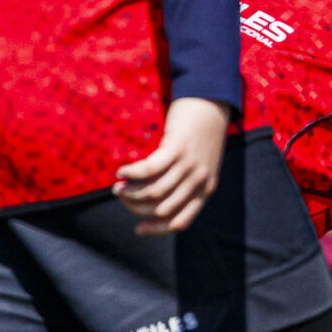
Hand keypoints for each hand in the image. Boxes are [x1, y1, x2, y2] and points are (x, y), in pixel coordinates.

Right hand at [115, 98, 233, 234]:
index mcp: (206, 189)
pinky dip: (131, 173)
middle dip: (137, 208)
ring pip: (153, 192)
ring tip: (118, 186)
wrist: (213, 102)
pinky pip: (148, 169)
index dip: (156, 228)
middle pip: (161, 208)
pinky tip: (121, 171)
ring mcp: (189, 165)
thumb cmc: (202, 134)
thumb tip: (153, 199)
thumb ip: (187, 183)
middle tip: (122, 197)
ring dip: (130, 193)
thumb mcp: (202, 164)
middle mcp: (199, 181)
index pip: (180, 222)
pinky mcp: (177, 148)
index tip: (137, 229)